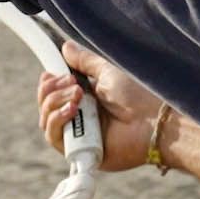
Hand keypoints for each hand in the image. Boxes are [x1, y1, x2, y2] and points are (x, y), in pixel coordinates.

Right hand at [37, 40, 174, 172]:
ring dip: (54, 102)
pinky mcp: (79, 151)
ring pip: (46, 120)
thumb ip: (85, 61)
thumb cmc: (138, 96)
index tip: (50, 73)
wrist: (153, 121)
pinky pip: (54, 138)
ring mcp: (78, 135)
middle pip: (46, 105)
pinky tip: (71, 110)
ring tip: (78, 95)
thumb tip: (66, 46)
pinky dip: (56, 120)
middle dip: (52, 90)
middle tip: (71, 82)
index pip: (54, 93)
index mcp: (86, 99)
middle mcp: (79, 117)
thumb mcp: (107, 72)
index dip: (48, 83)